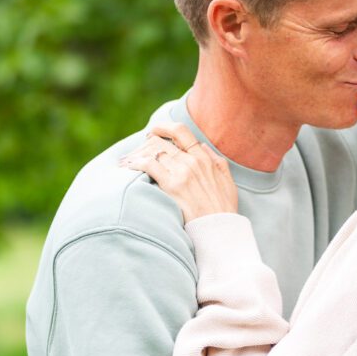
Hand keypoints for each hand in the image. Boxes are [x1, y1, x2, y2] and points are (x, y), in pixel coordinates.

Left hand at [120, 123, 237, 222]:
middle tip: (138, 149)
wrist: (219, 228)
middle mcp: (192, 161)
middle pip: (163, 141)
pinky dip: (137, 163)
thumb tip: (202, 146)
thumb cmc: (224, 208)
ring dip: (139, 154)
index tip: (155, 131)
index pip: (182, 132)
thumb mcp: (227, 180)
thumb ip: (216, 161)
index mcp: (205, 158)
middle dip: (147, 142)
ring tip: (129, 160)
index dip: (165, 127)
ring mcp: (182, 172)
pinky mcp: (172, 185)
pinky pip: (149, 165)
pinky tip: (129, 167)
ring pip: (154, 151)